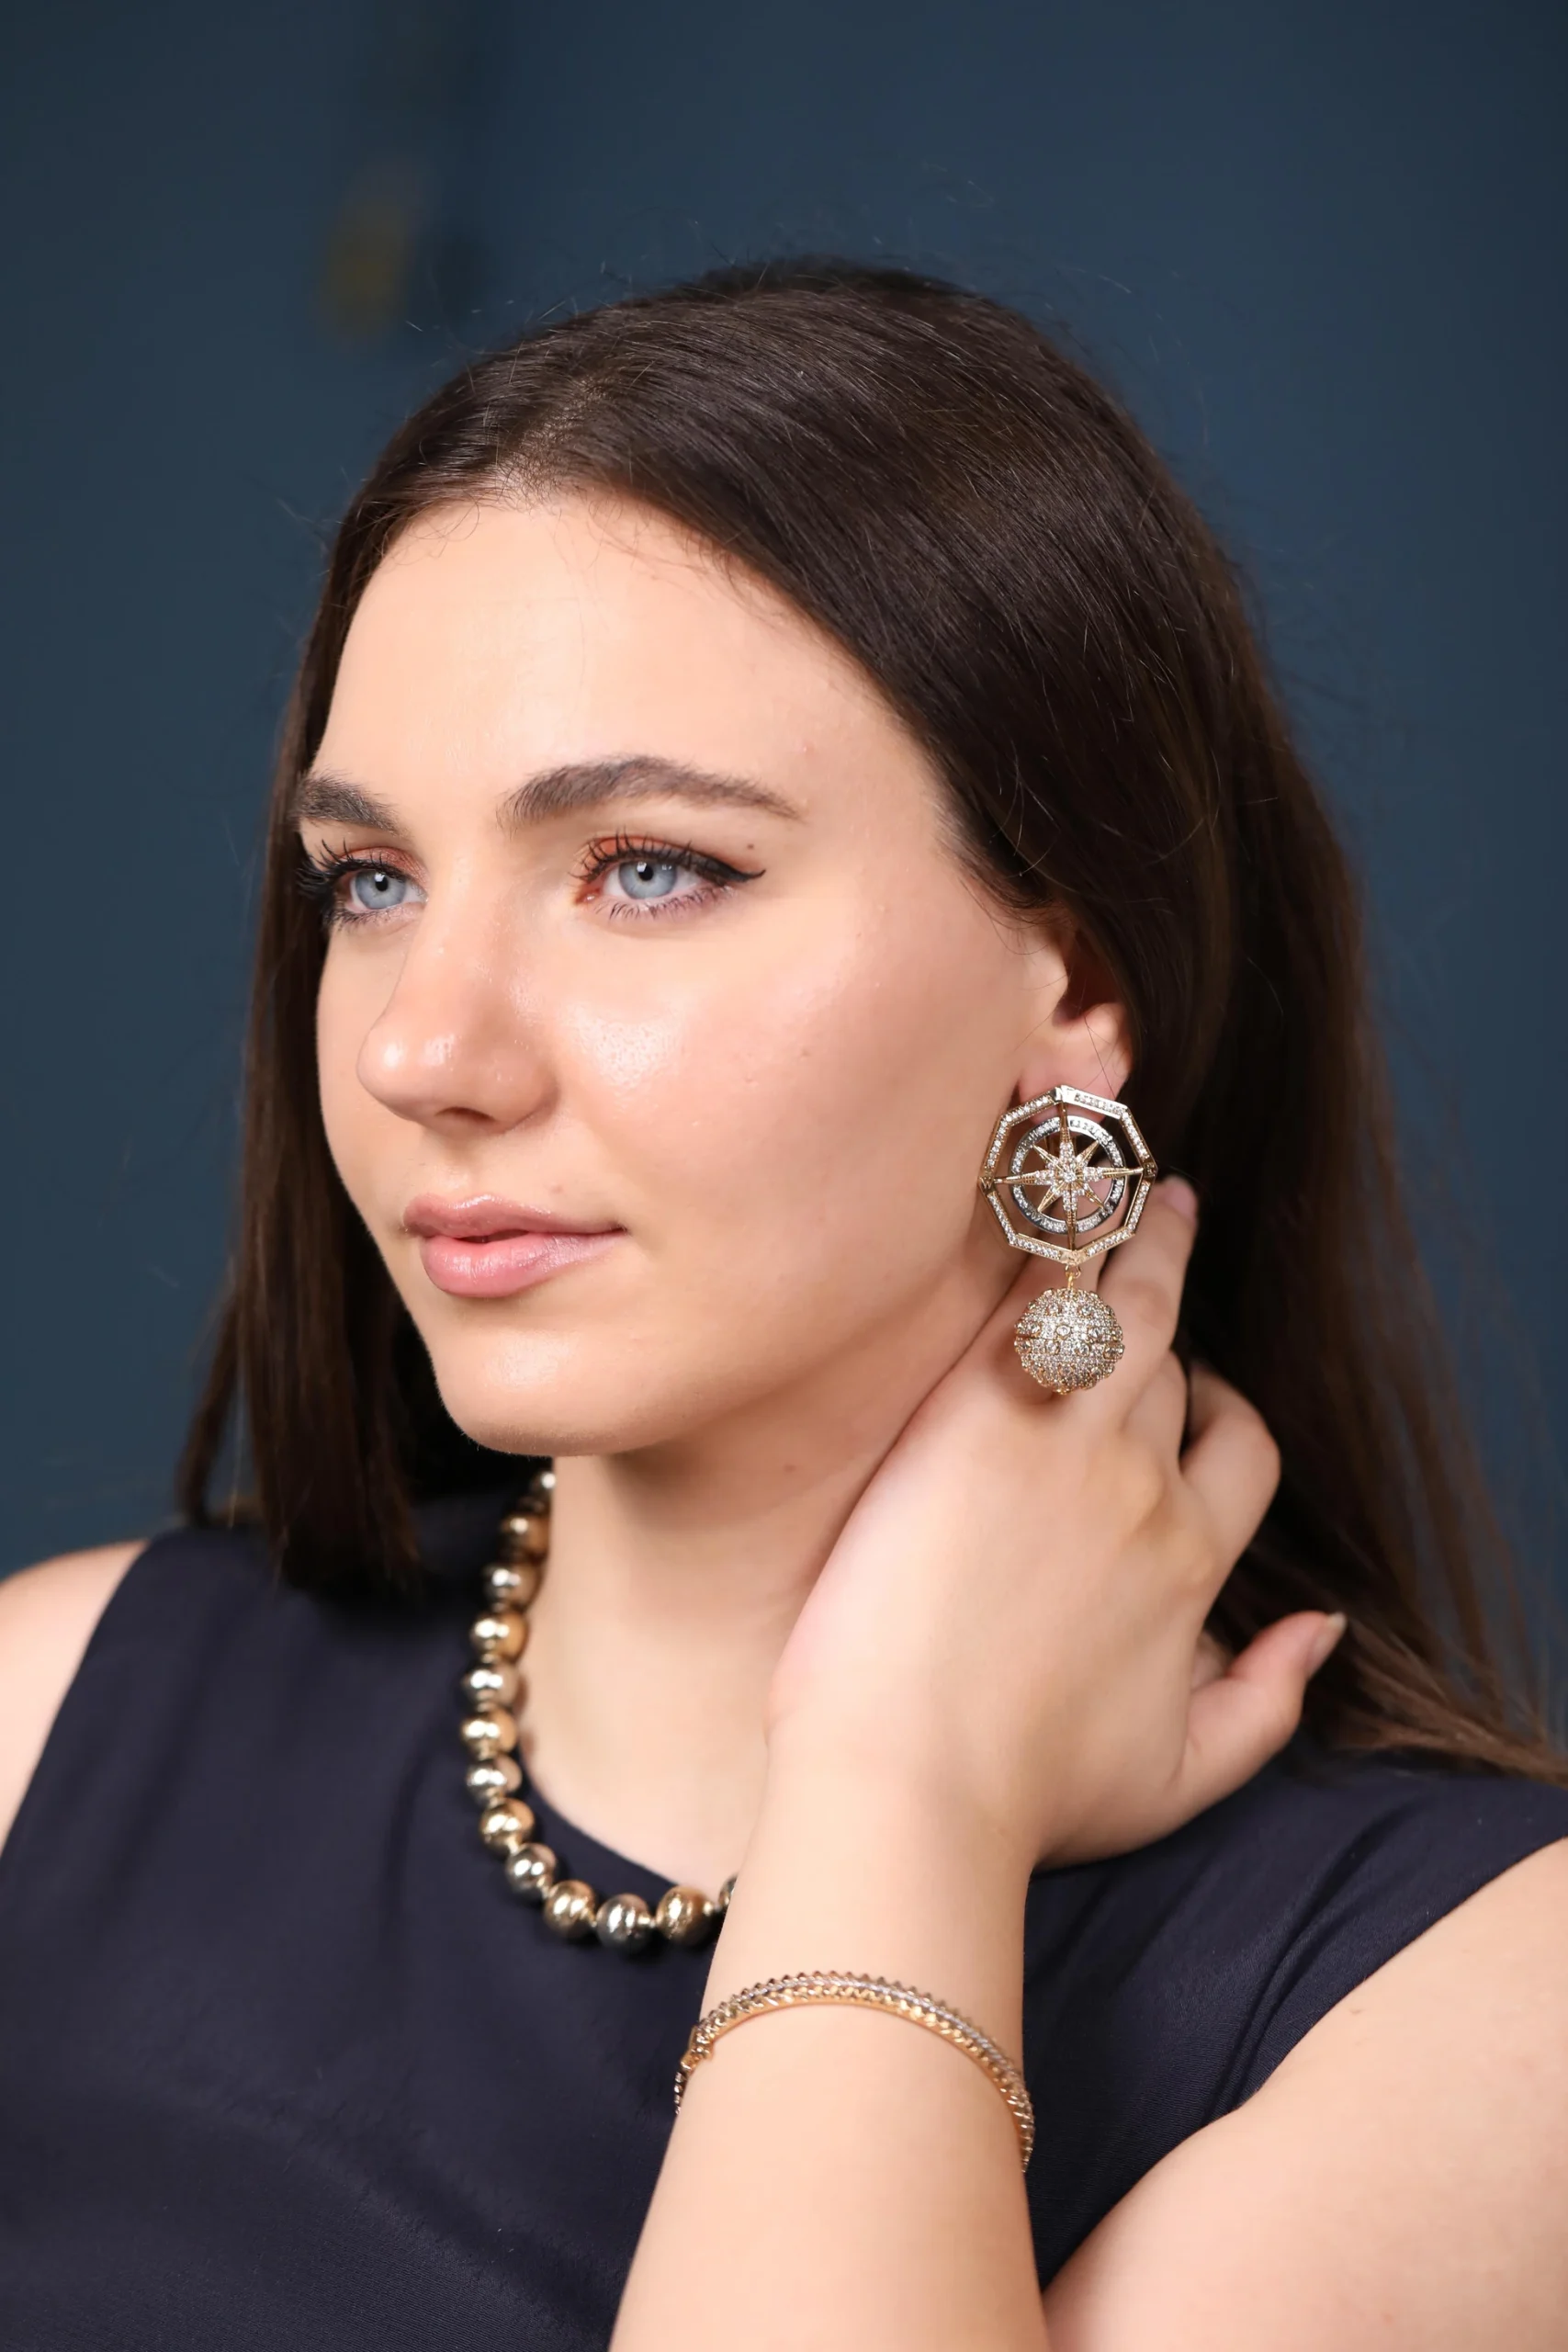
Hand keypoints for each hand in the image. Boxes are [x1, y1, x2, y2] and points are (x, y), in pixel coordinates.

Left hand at [765, 1182, 1342, 1870]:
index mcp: (1190, 1564)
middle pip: (1180, 1369)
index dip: (1223, 1413)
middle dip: (1182, 1302)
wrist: (910, 1777)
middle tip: (1176, 1234)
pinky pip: (1047, 1295)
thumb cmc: (1025, 1794)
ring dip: (1146, 1244)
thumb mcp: (1181, 1777)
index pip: (1239, 1452)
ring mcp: (1064, 1438)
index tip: (1196, 1394)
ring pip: (1129, 1311)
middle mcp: (1144, 1486)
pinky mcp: (979, 1409)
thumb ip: (1268, 1703)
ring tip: (1148, 1195)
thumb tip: (1323, 1629)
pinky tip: (1063, 1196)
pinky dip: (1069, 1241)